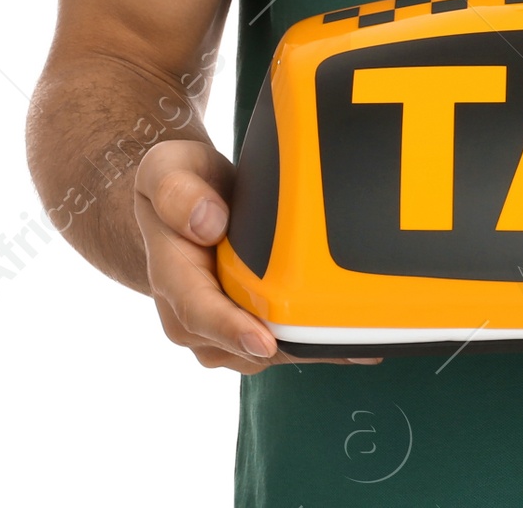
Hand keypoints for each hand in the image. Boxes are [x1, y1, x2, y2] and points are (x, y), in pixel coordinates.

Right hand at [134, 139, 382, 372]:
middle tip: (336, 341)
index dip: (231, 329)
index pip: (198, 311)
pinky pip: (277, 343)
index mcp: (172, 275)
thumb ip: (178, 193)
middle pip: (239, 344)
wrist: (181, 205)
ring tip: (357, 340)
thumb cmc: (178, 186)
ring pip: (263, 352)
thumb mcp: (166, 170)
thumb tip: (207, 223)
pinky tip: (354, 337)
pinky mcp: (245, 325)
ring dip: (305, 349)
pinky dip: (312, 343)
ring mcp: (219, 326)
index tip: (264, 341)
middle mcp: (192, 313)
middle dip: (285, 347)